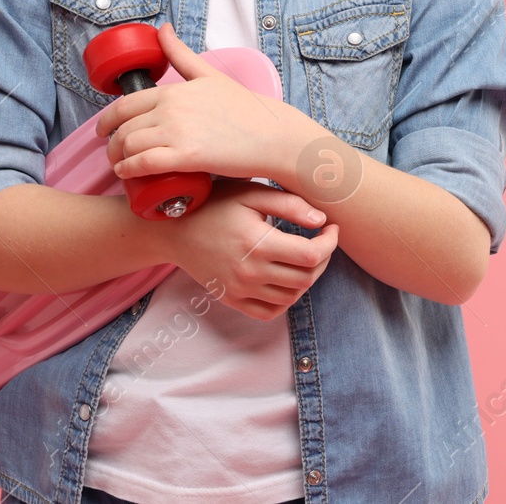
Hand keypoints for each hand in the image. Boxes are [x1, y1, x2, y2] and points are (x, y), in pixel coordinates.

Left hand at [97, 22, 313, 181]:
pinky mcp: (187, 156)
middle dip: (111, 143)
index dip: (107, 121)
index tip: (103, 130)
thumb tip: (163, 29)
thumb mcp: (210, 75)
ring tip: (120, 165)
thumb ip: (182, 54)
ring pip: (129, 146)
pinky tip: (127, 174)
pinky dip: (129, 170)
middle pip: (123, 128)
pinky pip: (143, 164)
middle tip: (112, 152)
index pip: (125, 105)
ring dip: (118, 158)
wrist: (272, 135)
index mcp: (174, 91)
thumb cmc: (245, 109)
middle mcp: (171, 109)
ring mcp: (178, 132)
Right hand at [161, 178, 340, 320]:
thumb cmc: (214, 204)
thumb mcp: (251, 193)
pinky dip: (287, 299)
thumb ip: (289, 205)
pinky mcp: (231, 300)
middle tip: (321, 241)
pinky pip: (270, 312)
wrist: (174, 230)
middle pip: (306, 279)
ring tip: (306, 256)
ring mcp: (239, 290)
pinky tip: (288, 278)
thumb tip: (322, 221)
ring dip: (307, 278)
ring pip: (292, 297)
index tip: (331, 228)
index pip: (311, 256)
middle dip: (323, 260)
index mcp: (256, 244)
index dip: (330, 243)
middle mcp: (248, 273)